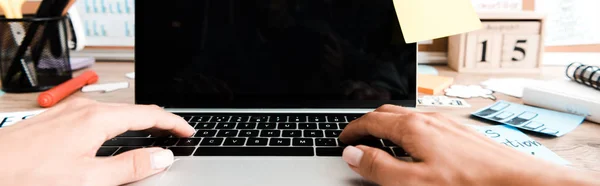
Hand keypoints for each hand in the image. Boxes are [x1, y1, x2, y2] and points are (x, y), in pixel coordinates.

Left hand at [0, 98, 194, 185]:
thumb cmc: (28, 175)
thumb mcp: (88, 179)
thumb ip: (129, 167)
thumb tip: (162, 157)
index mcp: (97, 119)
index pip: (149, 114)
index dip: (173, 123)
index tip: (188, 131)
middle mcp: (84, 108)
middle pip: (134, 109)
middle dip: (159, 121)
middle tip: (176, 133)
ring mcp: (69, 110)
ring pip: (116, 112)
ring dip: (138, 122)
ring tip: (152, 134)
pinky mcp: (58, 118)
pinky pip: (98, 116)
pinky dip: (118, 124)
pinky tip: (116, 135)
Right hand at [339, 105, 598, 185]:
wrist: (518, 183)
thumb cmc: (468, 184)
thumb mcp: (412, 183)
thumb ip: (379, 167)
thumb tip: (354, 154)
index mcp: (412, 128)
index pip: (370, 120)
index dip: (352, 130)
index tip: (342, 140)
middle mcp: (429, 119)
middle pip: (388, 112)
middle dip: (368, 123)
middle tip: (357, 139)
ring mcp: (446, 123)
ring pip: (407, 117)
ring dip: (388, 126)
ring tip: (381, 143)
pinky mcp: (460, 132)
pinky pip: (424, 124)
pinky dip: (407, 131)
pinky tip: (415, 147)